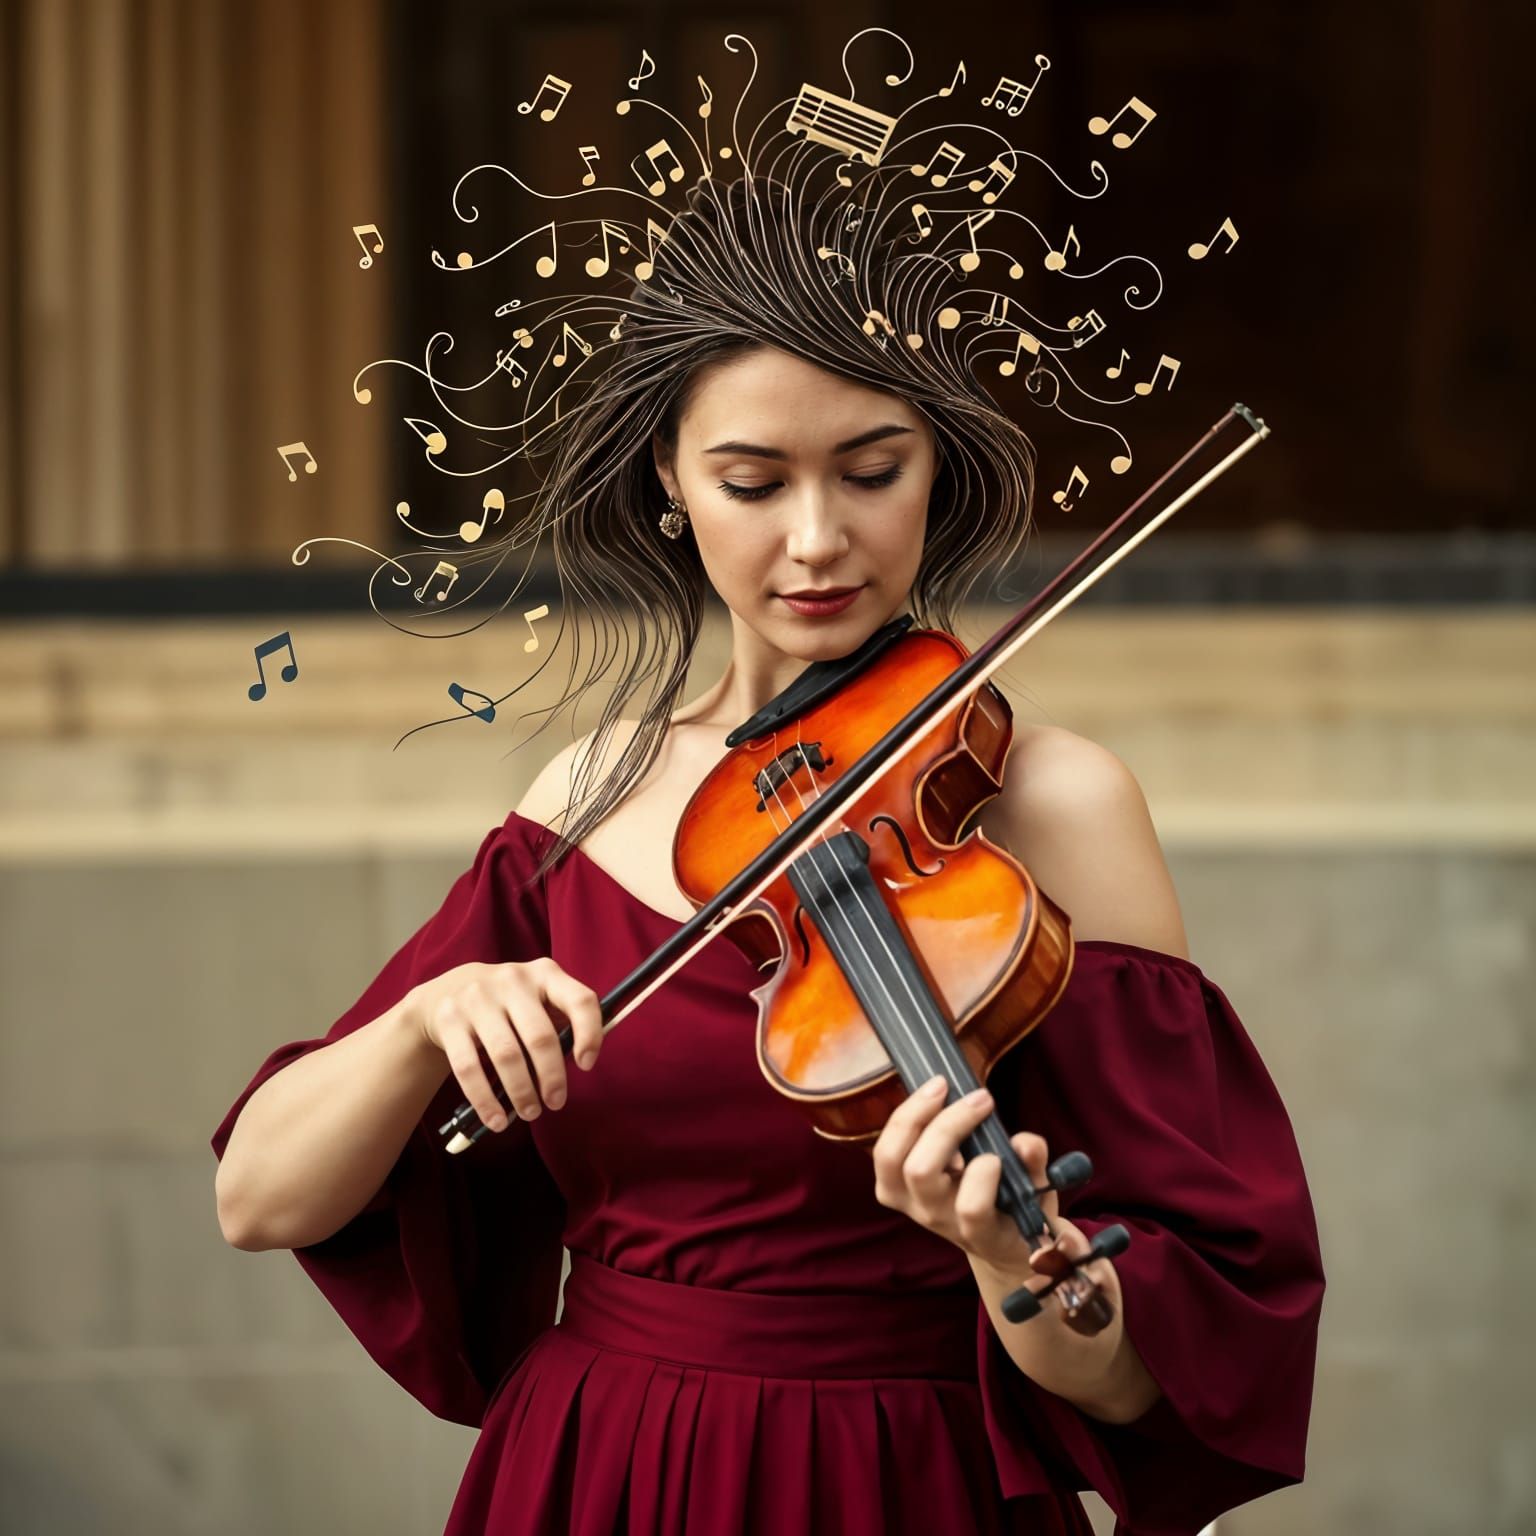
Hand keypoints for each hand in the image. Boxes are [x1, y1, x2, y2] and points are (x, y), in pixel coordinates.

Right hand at [406, 959, 602, 1131]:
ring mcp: (478, 998)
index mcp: (545, 974)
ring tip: (530, 1112)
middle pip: (540, 1036)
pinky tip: (496, 1119)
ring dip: (521, 1092)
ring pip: (506, 1055)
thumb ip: (561, 1022)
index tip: (586, 1065)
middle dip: (551, 1077)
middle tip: (555, 1103)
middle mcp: (513, 980)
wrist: (447, 992)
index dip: (589, 1035)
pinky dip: (485, 1100)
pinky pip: (468, 1068)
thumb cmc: (509, 1004)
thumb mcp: (537, 1000)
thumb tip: (581, 1063)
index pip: (580, 1000)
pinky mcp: (449, 1020)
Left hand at [870, 1074, 1122, 1315]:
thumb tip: (1023, 1142)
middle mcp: (936, 1218)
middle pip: (921, 1171)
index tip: (999, 1153)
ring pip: (890, 1158)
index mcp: (979, 1230)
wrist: (993, 1240)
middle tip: (981, 1098)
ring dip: (915, 1116)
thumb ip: (1034, 1166)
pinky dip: (903, 1120)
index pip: (971, 1208)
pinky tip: (930, 1101)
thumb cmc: (1016, 1210)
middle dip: (948, 1126)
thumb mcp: (1037, 1192)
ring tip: (942, 1087)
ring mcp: (908, 1204)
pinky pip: (884, 1151)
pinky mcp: (892, 1188)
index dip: (982, 1176)